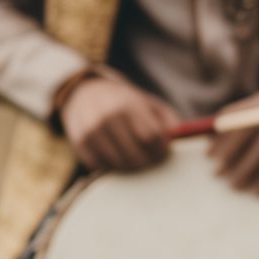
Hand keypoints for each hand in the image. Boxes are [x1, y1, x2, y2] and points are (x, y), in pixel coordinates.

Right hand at [58, 72, 178, 172]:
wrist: (86, 93)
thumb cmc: (127, 103)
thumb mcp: (150, 104)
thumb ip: (169, 120)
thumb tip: (179, 138)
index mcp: (130, 105)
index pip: (152, 137)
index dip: (161, 148)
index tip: (163, 149)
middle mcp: (109, 117)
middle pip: (135, 154)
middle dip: (149, 160)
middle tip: (152, 158)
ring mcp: (91, 131)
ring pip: (118, 163)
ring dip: (131, 165)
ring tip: (136, 157)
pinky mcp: (79, 142)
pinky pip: (100, 165)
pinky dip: (111, 165)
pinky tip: (117, 155)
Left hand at [208, 86, 258, 196]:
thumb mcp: (252, 105)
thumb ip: (229, 121)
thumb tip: (209, 151)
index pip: (241, 133)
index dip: (224, 149)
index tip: (213, 163)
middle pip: (255, 155)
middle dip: (238, 171)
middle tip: (226, 180)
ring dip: (254, 182)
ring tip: (241, 187)